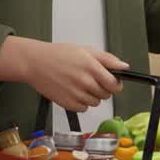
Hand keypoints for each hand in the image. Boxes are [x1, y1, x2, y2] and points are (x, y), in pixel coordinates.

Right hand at [0, 36, 126, 112]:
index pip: (114, 84)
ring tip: (81, 85)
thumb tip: (124, 66)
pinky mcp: (67, 103)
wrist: (35, 63)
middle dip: (103, 89)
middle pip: (106, 95)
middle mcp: (85, 82)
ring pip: (96, 103)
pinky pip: (83, 109)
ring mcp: (76, 94)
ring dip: (93, 96)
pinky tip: (74, 92)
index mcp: (91, 67)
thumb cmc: (59, 55)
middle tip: (93, 80)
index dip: (116, 84)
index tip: (112, 82)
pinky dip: (82, 103)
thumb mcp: (86, 50)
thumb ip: (107, 59)